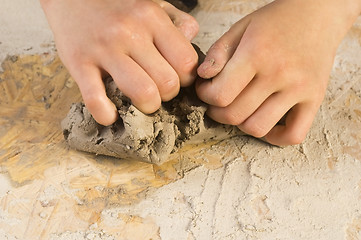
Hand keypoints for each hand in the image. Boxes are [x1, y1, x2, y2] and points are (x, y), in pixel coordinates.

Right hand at [40, 0, 198, 124]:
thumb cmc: (116, 5)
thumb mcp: (152, 4)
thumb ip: (177, 21)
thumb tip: (191, 41)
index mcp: (151, 18)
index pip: (186, 63)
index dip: (185, 79)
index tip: (175, 78)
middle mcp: (130, 32)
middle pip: (167, 83)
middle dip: (167, 95)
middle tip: (157, 90)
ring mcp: (103, 49)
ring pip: (143, 93)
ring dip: (146, 106)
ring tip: (140, 101)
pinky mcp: (78, 63)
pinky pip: (96, 100)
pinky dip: (107, 115)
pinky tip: (111, 113)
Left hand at [196, 0, 360, 144]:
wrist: (319, 13)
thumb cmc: (276, 20)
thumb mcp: (241, 27)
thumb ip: (218, 52)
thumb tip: (201, 77)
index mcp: (257, 54)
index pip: (220, 94)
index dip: (205, 96)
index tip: (206, 89)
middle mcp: (279, 74)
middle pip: (235, 115)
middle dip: (217, 111)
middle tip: (218, 101)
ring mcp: (299, 89)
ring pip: (258, 128)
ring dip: (241, 124)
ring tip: (240, 108)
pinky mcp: (315, 99)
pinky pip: (293, 135)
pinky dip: (275, 137)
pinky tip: (265, 122)